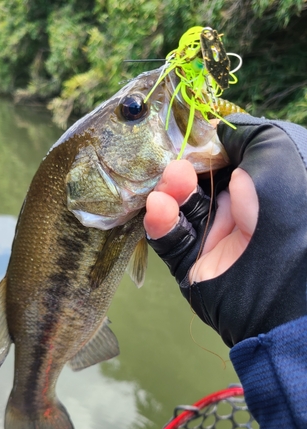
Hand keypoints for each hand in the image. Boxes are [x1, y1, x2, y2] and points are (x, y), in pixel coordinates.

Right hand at [145, 115, 306, 346]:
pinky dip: (160, 222)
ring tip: (170, 183)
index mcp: (258, 185)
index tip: (184, 135)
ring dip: (170, 192)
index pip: (221, 160)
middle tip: (173, 162)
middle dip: (181, 169)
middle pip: (195, 182)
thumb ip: (245, 132)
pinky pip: (169, 240)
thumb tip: (216, 130)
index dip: (201, 147)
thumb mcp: (276, 150)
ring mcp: (214, 237)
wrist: (280, 283)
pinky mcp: (192, 262)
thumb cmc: (284, 205)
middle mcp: (237, 210)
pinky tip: (159, 208)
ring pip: (179, 208)